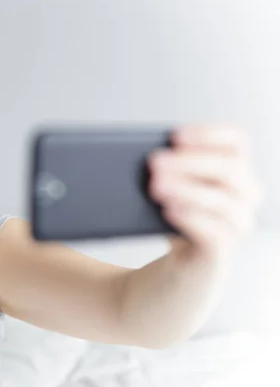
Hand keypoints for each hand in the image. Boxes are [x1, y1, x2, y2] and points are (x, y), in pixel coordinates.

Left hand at [148, 123, 263, 258]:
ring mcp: (239, 223)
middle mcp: (245, 194)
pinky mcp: (223, 250)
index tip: (175, 135)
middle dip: (189, 162)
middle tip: (155, 161)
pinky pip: (214, 232)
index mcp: (237, 170)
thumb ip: (170, 169)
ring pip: (222, 201)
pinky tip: (169, 210)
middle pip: (229, 168)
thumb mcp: (175, 186)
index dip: (208, 134)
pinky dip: (190, 218)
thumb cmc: (179, 214)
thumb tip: (151, 157)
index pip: (236, 142)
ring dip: (186, 190)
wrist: (182, 261)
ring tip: (156, 186)